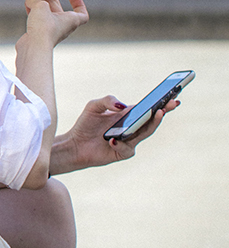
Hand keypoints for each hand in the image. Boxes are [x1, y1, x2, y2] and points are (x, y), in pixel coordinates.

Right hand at [22, 0, 87, 48]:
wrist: (34, 48)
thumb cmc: (44, 29)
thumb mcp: (40, 6)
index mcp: (71, 20)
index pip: (82, 13)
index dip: (78, 2)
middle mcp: (62, 25)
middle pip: (56, 6)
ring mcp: (50, 30)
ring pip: (45, 11)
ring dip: (38, 0)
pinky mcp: (38, 33)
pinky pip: (37, 17)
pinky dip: (33, 8)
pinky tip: (26, 1)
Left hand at [52, 93, 179, 172]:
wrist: (75, 145)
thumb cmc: (85, 125)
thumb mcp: (94, 106)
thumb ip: (107, 100)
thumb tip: (122, 105)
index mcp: (128, 115)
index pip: (147, 108)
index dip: (161, 102)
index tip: (173, 94)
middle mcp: (132, 128)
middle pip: (152, 120)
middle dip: (164, 111)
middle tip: (173, 103)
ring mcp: (129, 141)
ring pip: (145, 132)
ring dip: (153, 123)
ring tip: (157, 113)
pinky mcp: (122, 153)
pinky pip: (127, 148)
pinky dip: (121, 143)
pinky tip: (112, 139)